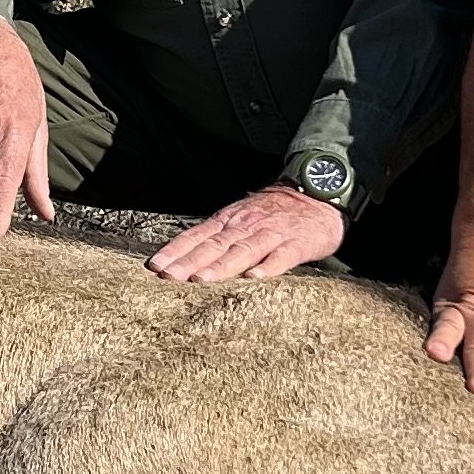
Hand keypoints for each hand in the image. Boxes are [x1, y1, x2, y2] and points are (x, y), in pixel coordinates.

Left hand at [148, 185, 346, 281]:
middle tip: (169, 278)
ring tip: (201, 280)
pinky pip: (281, 257)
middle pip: (214, 246)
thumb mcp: (241, 217)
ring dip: (221, 266)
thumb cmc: (274, 211)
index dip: (176, 251)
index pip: (197, 236)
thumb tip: (184, 258)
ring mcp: (271, 234)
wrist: (317, 193)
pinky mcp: (297, 244)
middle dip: (189, 262)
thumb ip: (218, 236)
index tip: (155, 266)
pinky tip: (254, 280)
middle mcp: (246, 226)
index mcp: (229, 221)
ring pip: (243, 251)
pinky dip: (268, 268)